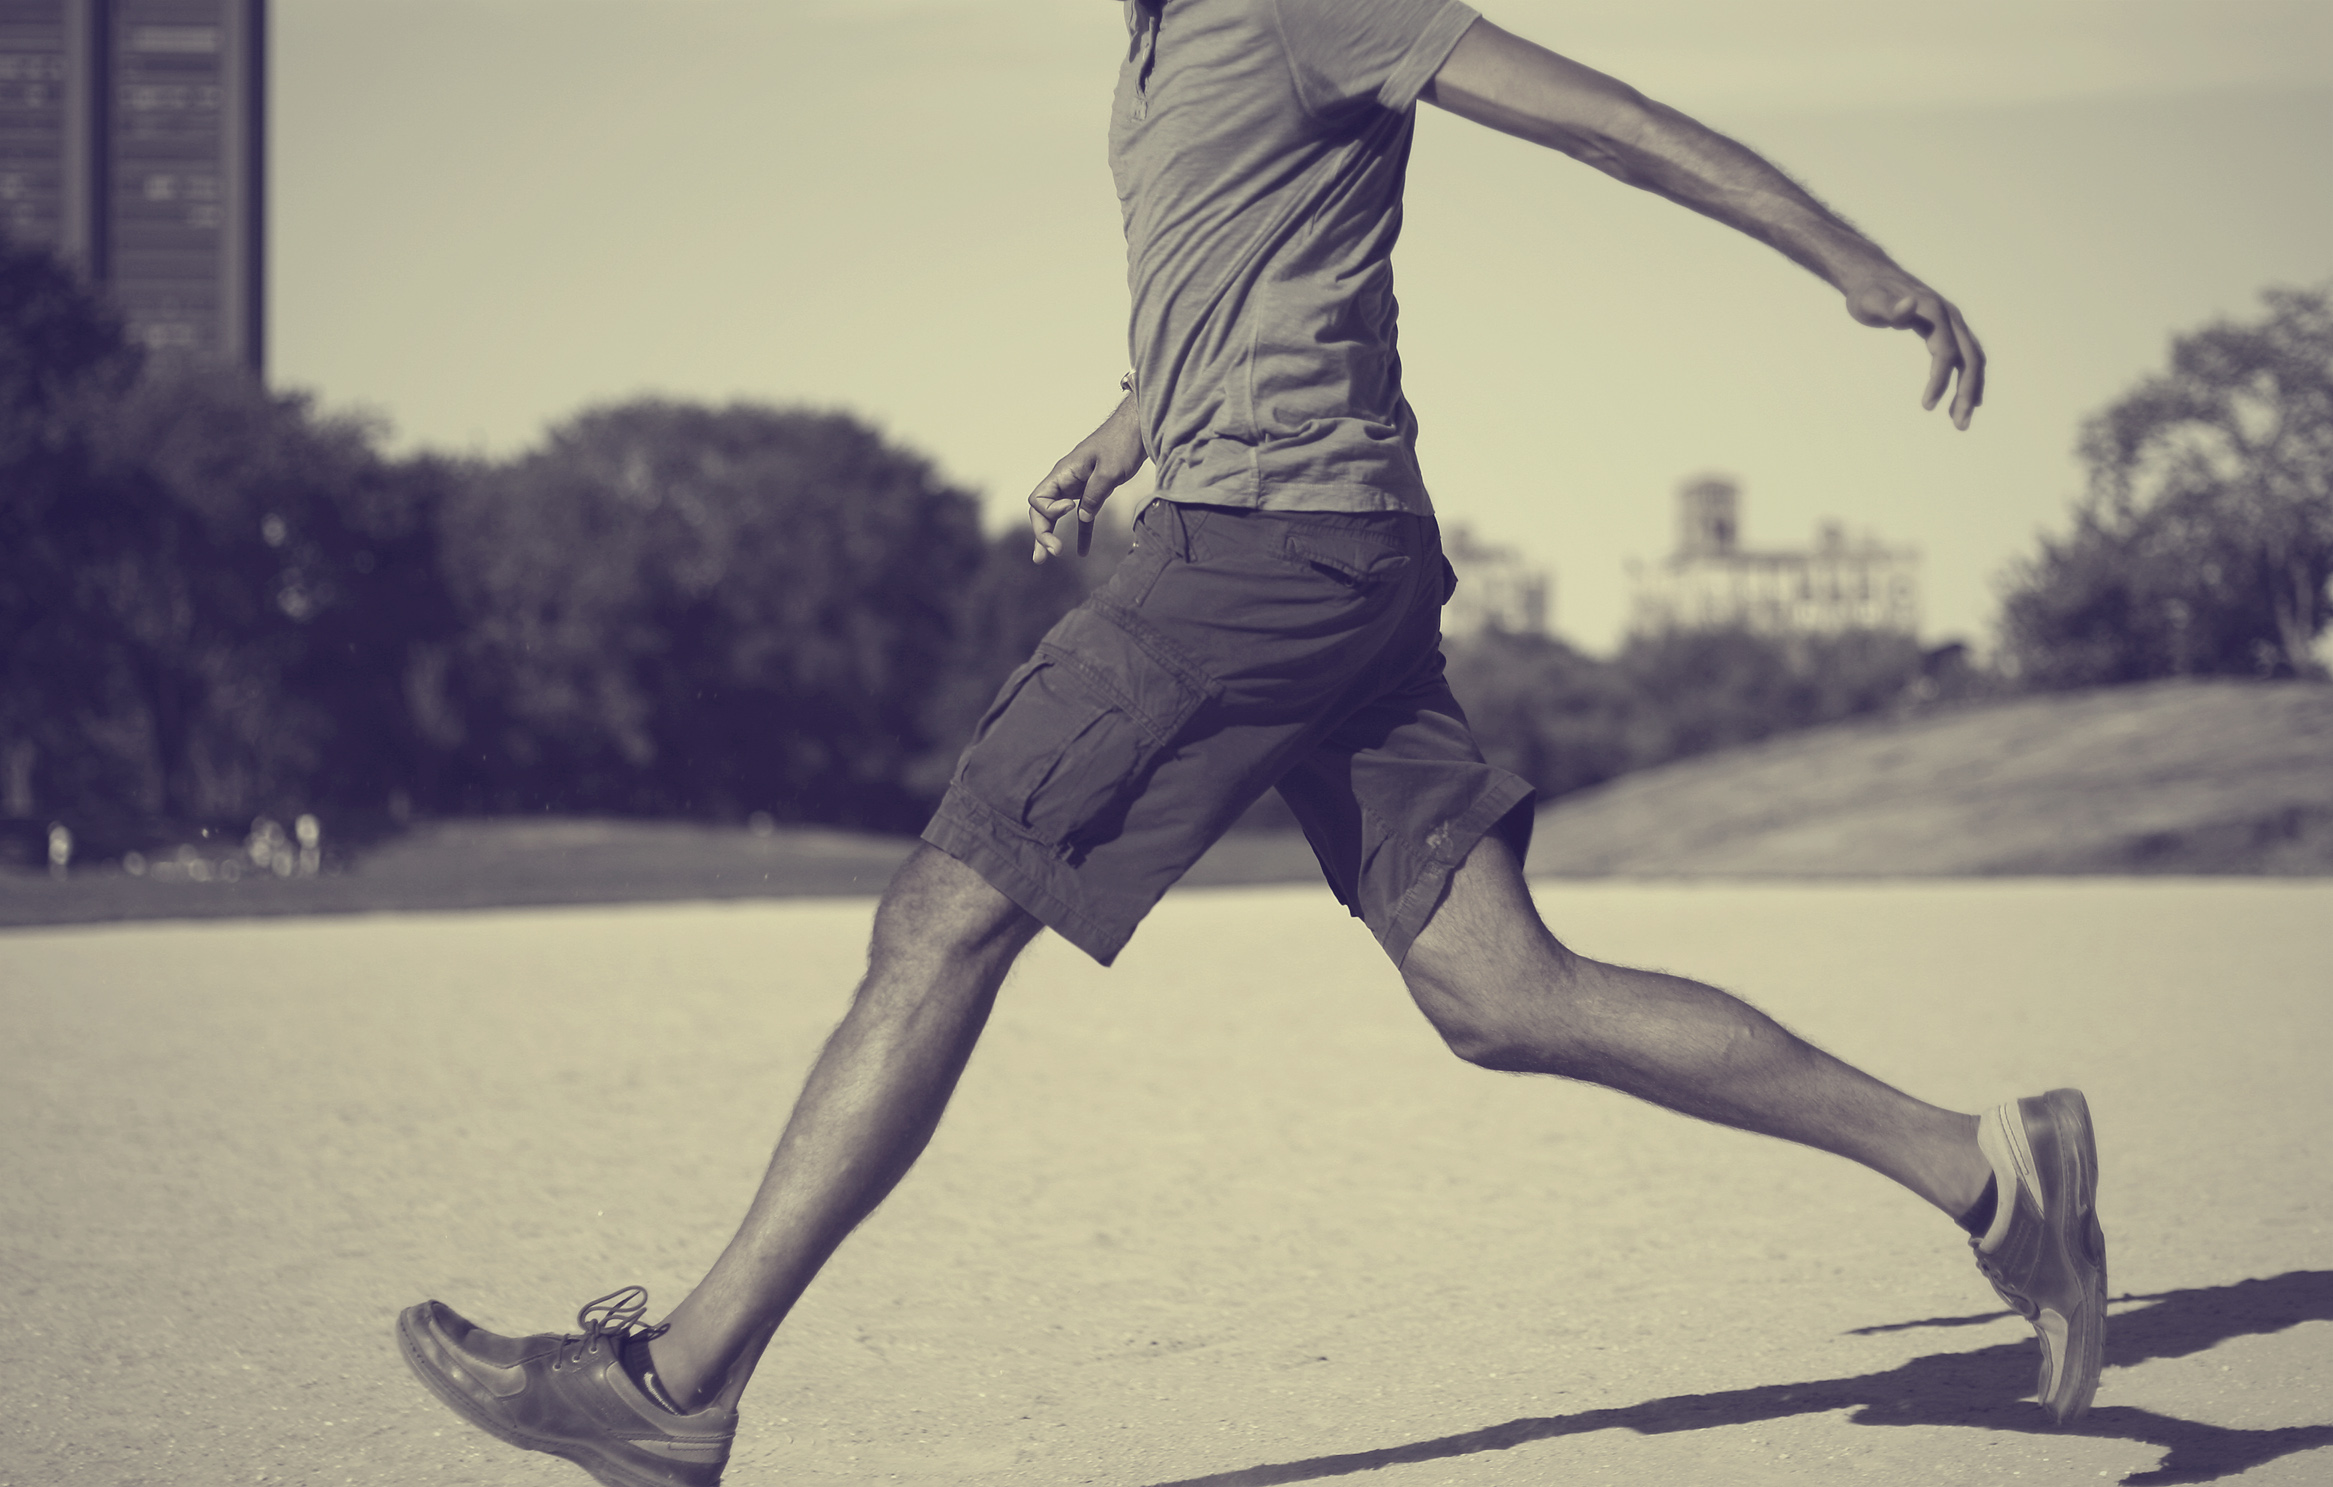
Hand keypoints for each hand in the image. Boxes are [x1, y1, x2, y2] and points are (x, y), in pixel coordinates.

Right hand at [1028, 394, 1145, 562]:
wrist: (1138, 427)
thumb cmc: (1122, 442)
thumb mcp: (1109, 470)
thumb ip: (1094, 495)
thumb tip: (1082, 518)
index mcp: (1063, 472)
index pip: (1038, 499)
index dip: (1049, 512)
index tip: (1073, 508)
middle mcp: (1065, 480)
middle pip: (1041, 510)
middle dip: (1041, 533)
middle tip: (1051, 554)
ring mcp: (1077, 486)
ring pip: (1055, 515)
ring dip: (1049, 536)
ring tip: (1044, 558)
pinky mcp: (1092, 491)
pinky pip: (1081, 515)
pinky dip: (1081, 533)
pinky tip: (1082, 552)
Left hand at [1843, 271, 1985, 429]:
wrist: (1873, 277)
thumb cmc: (1868, 293)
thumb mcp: (1870, 301)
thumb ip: (1889, 306)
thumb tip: (1910, 304)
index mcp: (1934, 312)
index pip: (1945, 352)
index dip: (1939, 380)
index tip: (1926, 407)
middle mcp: (1949, 317)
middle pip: (1969, 358)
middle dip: (1966, 392)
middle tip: (1959, 425)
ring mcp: (1951, 323)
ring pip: (1971, 359)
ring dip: (1970, 390)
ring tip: (1960, 422)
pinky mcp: (1946, 329)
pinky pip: (1964, 356)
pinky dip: (1968, 378)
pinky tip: (1963, 400)